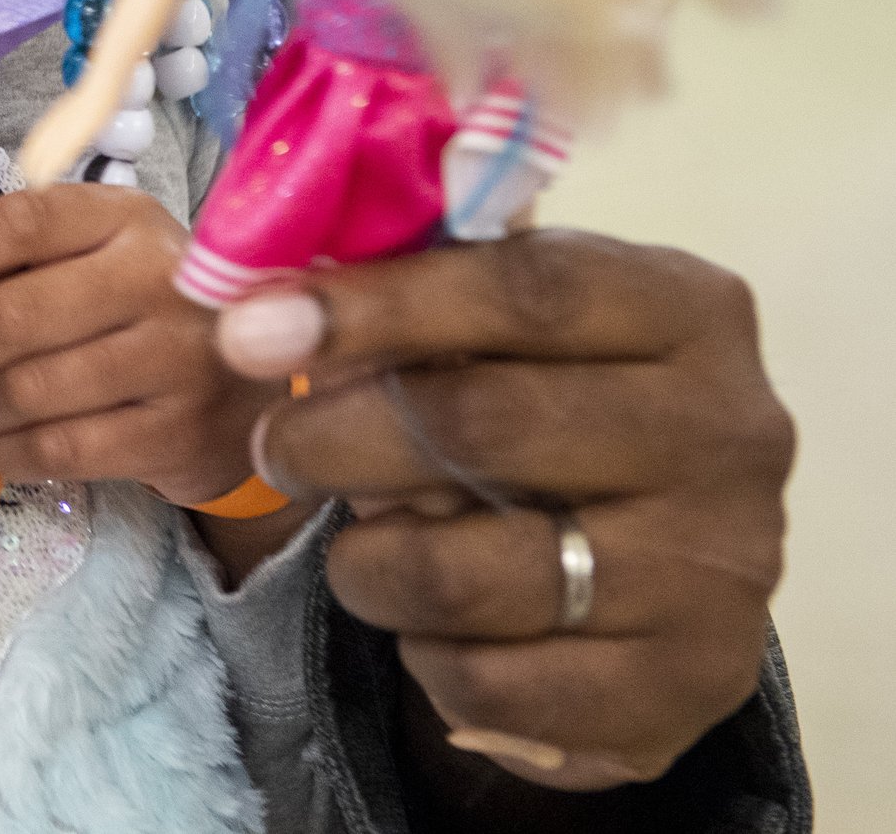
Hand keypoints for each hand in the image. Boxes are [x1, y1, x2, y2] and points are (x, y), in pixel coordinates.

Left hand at [0, 182, 279, 503]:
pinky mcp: (178, 434)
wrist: (256, 382)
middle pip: (11, 316)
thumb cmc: (145, 305)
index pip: (15, 225)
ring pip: (28, 390)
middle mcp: (157, 278)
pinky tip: (5, 445)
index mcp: (125, 217)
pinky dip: (12, 452)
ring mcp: (175, 359)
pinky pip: (60, 450)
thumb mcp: (97, 254)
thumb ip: (17, 260)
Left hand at [222, 229, 795, 791]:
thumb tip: (264, 305)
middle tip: (272, 447)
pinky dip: (426, 655)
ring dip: (370, 562)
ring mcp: (716, 569)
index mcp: (686, 309)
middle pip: (479, 425)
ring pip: (467, 572)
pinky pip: (492, 681)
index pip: (521, 290)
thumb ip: (417, 294)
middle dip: (335, 437)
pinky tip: (430, 624)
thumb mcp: (512, 326)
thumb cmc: (555, 402)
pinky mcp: (687, 687)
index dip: (374, 306)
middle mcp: (727, 433)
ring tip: (357, 547)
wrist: (666, 567)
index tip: (251, 330)